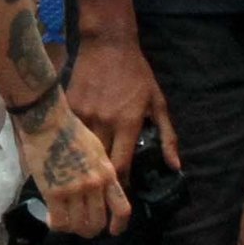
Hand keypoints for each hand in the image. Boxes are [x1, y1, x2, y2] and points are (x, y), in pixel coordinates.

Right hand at [17, 97, 129, 237]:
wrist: (48, 120)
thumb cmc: (70, 129)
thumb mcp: (96, 149)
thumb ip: (101, 172)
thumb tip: (100, 191)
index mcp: (107, 173)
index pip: (122, 208)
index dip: (119, 225)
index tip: (113, 231)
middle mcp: (94, 184)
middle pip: (97, 222)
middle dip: (90, 230)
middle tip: (81, 227)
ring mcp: (75, 189)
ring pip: (78, 226)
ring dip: (71, 229)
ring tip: (64, 222)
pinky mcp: (54, 192)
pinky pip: (59, 221)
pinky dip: (55, 225)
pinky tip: (50, 219)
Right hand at [64, 18, 176, 196]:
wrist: (107, 43)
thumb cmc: (136, 73)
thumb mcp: (157, 102)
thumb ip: (167, 135)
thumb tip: (174, 165)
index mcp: (127, 122)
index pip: (121, 165)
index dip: (119, 187)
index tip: (119, 200)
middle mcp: (103, 121)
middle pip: (98, 163)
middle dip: (100, 184)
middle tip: (101, 201)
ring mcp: (83, 114)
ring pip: (80, 152)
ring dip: (84, 169)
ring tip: (85, 185)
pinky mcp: (68, 107)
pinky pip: (69, 135)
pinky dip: (72, 148)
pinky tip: (71, 159)